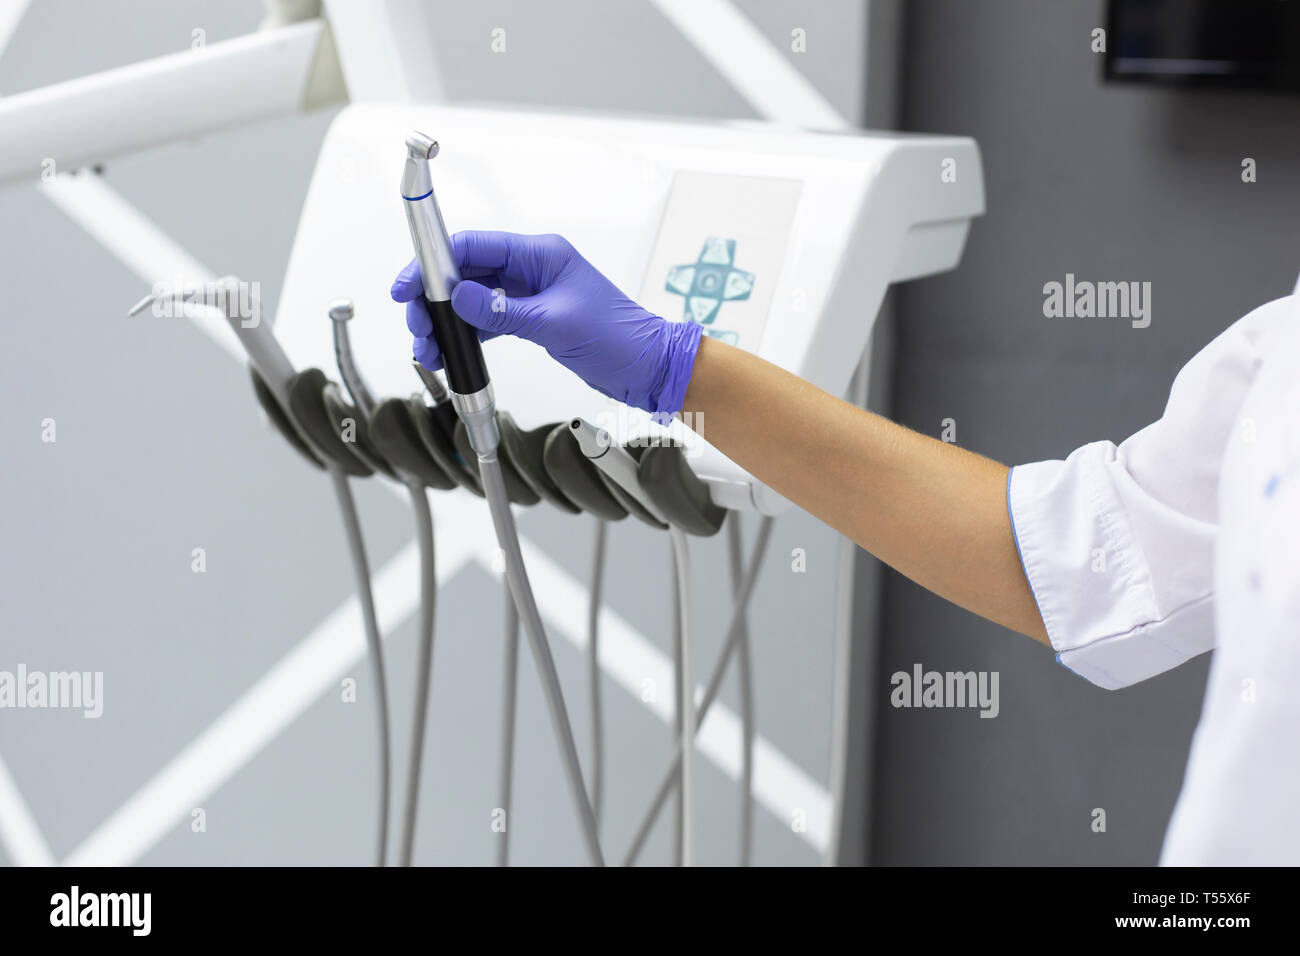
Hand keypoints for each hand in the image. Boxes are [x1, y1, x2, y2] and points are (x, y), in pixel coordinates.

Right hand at [391, 231, 701, 416]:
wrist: (648, 367)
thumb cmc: (617, 339)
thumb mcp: (555, 325)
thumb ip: (503, 313)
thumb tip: (459, 299)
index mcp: (540, 254)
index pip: (473, 247)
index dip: (434, 264)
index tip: (408, 287)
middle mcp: (532, 268)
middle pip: (466, 273)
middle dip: (434, 300)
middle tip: (418, 328)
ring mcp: (531, 293)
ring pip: (473, 299)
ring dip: (447, 322)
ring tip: (429, 348)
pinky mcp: (532, 318)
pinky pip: (488, 320)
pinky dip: (467, 335)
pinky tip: (452, 352)